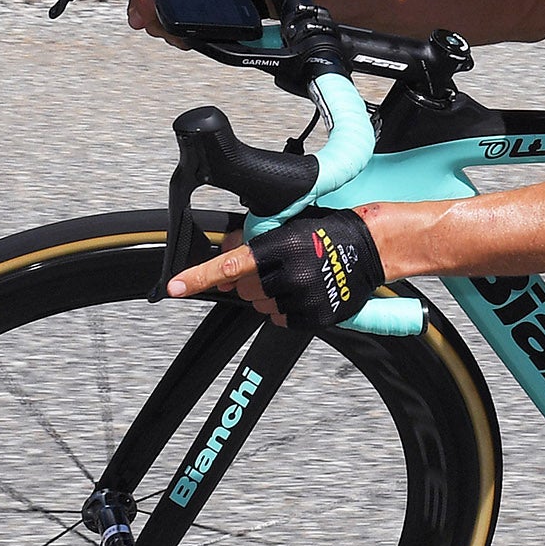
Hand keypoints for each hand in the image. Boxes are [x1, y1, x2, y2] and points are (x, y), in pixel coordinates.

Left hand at [169, 211, 384, 330]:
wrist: (370, 249)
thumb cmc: (327, 231)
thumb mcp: (288, 226)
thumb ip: (252, 242)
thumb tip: (222, 261)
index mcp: (282, 247)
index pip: (231, 265)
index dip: (199, 277)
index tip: (174, 287)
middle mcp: (291, 275)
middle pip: (244, 289)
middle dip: (249, 280)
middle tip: (271, 269)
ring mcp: (304, 299)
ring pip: (261, 306)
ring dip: (267, 295)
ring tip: (293, 279)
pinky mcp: (314, 317)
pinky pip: (280, 320)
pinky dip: (284, 309)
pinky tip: (301, 293)